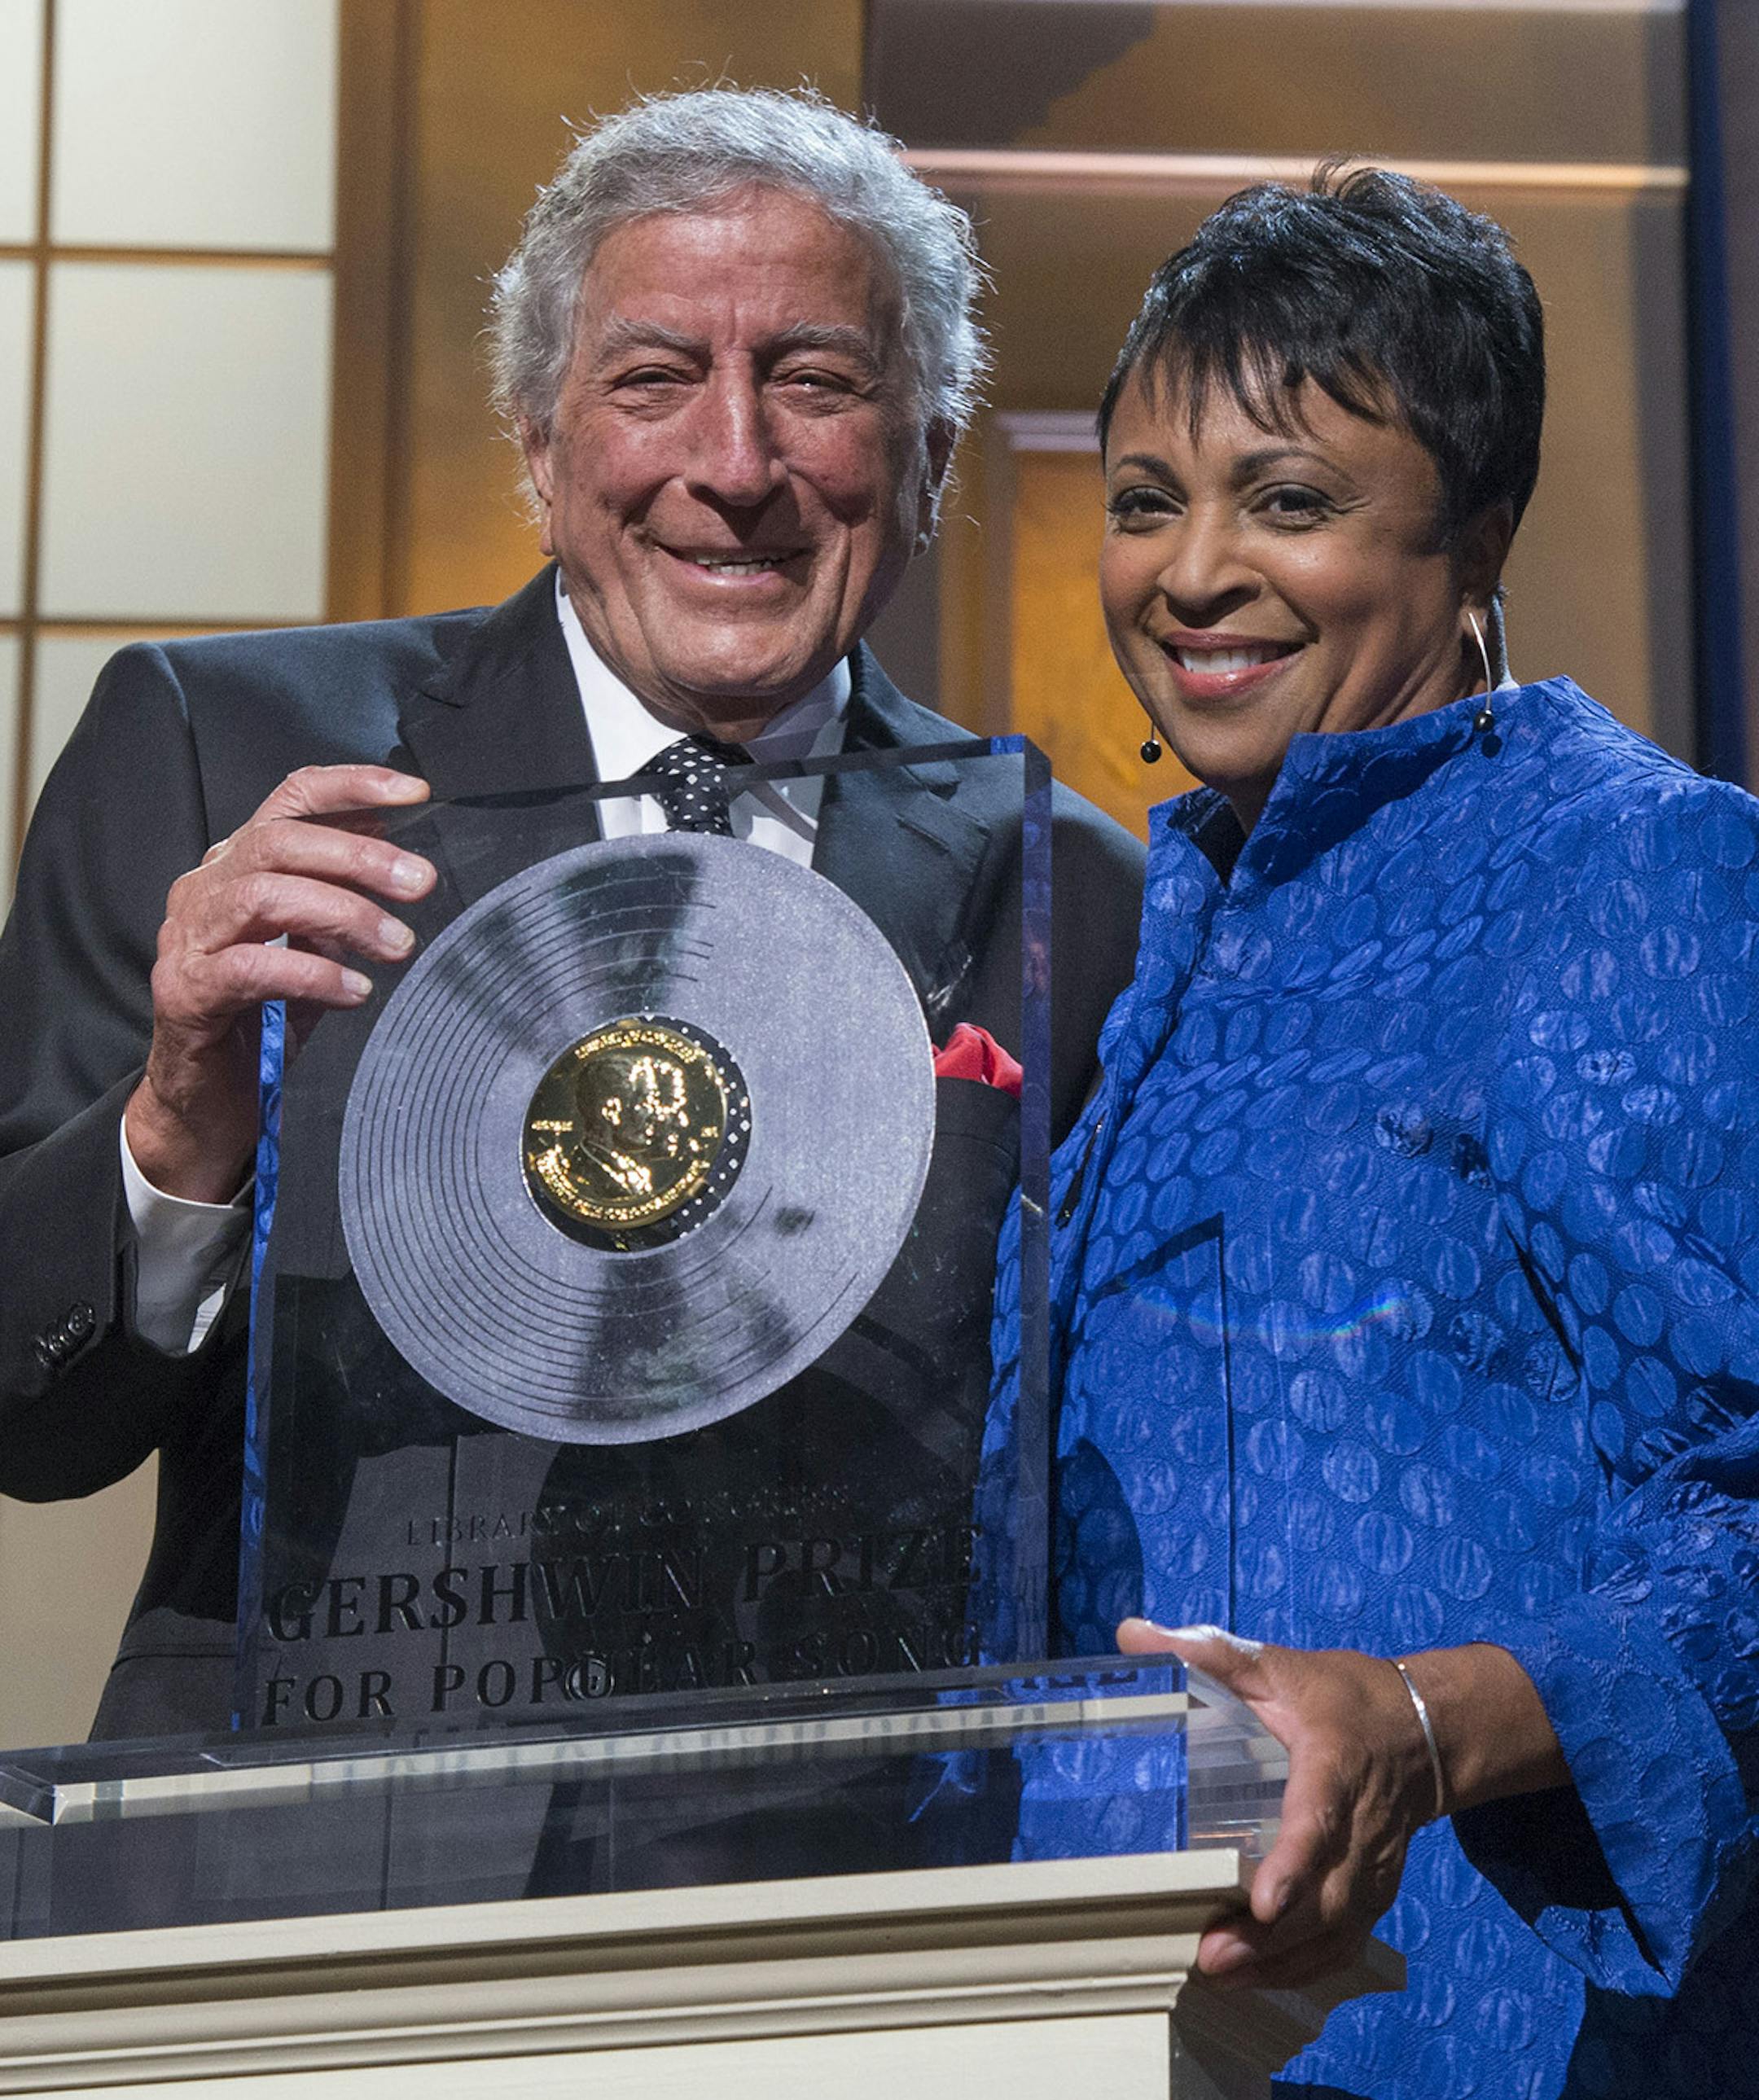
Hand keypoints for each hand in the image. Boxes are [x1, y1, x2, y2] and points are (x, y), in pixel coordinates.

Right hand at [125, 765, 432, 1201]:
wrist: (206, 1103)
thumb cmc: (264, 1019)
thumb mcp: (314, 950)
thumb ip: (341, 903)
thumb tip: (401, 861)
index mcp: (237, 866)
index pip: (289, 799)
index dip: (351, 786)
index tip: (416, 793)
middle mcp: (205, 888)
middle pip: (279, 841)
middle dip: (359, 856)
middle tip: (421, 882)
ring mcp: (187, 938)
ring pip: (264, 895)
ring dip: (343, 913)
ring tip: (398, 944)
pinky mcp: (185, 991)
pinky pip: (250, 967)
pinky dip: (312, 973)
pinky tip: (356, 990)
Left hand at [1118, 1620, 1435, 1990]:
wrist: (1423, 1729)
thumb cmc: (1340, 1696)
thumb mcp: (1278, 1664)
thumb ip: (1206, 1653)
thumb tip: (1131, 1634)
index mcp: (1337, 1763)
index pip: (1318, 1820)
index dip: (1294, 1865)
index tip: (1262, 1903)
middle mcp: (1362, 1826)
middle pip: (1325, 1898)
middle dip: (1271, 1937)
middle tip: (1211, 1956)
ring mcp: (1373, 1868)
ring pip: (1336, 1932)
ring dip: (1281, 1963)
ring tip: (1222, 1975)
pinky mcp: (1374, 1893)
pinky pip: (1344, 1944)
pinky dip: (1303, 1969)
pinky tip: (1255, 1979)